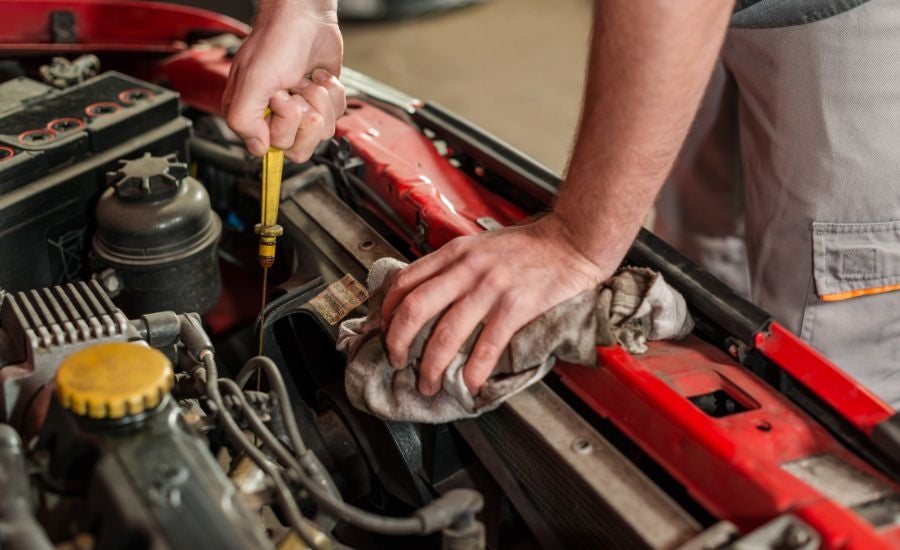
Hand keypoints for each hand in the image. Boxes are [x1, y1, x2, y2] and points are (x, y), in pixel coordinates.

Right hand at [222, 0, 345, 161]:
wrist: (306, 18)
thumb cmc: (276, 41)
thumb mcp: (253, 81)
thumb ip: (244, 120)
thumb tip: (258, 150)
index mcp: (251, 115)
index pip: (273, 149)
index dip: (283, 127)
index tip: (281, 100)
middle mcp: (275, 117)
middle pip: (300, 148)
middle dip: (305, 115)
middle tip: (297, 91)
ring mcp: (301, 111)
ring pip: (321, 132)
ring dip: (319, 101)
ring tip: (306, 80)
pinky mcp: (321, 103)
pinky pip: (336, 116)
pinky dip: (332, 94)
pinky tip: (318, 77)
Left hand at [381, 214, 615, 395]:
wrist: (572, 240)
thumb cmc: (529, 246)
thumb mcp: (480, 246)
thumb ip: (454, 267)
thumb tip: (426, 296)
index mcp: (455, 253)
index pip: (405, 282)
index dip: (388, 312)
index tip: (384, 331)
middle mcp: (468, 269)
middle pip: (416, 309)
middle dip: (399, 342)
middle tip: (398, 362)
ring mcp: (491, 287)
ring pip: (447, 333)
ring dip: (431, 365)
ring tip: (428, 383)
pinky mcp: (516, 306)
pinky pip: (487, 344)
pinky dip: (474, 369)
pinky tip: (469, 383)